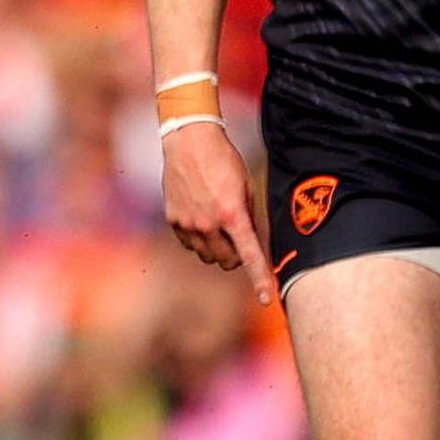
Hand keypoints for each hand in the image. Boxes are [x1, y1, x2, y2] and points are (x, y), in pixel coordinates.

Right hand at [161, 121, 275, 305]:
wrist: (189, 140)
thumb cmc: (223, 160)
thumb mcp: (245, 187)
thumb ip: (248, 218)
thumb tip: (250, 243)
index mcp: (232, 214)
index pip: (250, 255)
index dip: (260, 278)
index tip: (265, 298)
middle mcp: (208, 224)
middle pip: (226, 261)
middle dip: (235, 257)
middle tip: (237, 239)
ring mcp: (188, 224)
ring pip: (206, 256)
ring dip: (215, 249)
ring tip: (217, 224)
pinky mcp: (173, 220)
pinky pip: (189, 244)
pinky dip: (197, 239)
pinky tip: (199, 218)